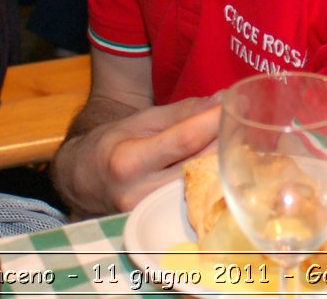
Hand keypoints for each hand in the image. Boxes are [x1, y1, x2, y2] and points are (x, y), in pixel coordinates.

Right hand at [50, 96, 219, 215]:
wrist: (84, 181)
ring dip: (224, 163)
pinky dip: (213, 182)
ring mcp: (150, 216)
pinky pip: (197, 201)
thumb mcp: (140, 121)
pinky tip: (224, 167)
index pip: (184, 140)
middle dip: (225, 140)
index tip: (234, 102)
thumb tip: (220, 100)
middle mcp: (138, 194)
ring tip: (235, 142)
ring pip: (203, 186)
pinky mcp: (160, 226)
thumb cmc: (113, 145)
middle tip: (242, 121)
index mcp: (128, 161)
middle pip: (199, 165)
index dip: (213, 120)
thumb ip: (182, 113)